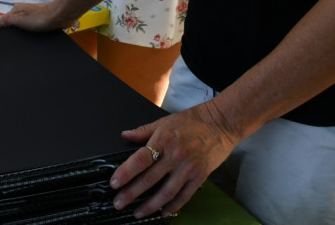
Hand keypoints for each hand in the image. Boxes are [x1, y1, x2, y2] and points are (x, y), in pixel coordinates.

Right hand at [0, 0, 74, 32]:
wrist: (60, 15)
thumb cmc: (41, 17)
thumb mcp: (21, 20)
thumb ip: (8, 20)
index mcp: (16, 10)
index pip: (5, 20)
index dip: (5, 28)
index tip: (6, 37)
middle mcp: (23, 11)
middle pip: (14, 22)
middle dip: (15, 30)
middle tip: (17, 39)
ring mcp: (32, 15)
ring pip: (24, 25)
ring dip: (24, 32)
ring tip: (26, 39)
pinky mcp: (40, 19)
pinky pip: (32, 27)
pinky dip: (32, 31)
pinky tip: (34, 36)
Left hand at [109, 100, 239, 217]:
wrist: (220, 123)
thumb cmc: (192, 121)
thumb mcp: (164, 122)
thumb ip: (143, 131)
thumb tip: (125, 135)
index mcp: (163, 140)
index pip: (140, 159)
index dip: (126, 172)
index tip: (115, 183)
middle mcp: (175, 156)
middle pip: (149, 179)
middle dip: (132, 193)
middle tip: (119, 203)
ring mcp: (188, 168)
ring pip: (166, 192)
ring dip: (150, 205)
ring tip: (138, 213)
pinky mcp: (200, 177)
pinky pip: (184, 196)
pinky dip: (173, 206)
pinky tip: (163, 211)